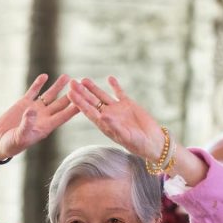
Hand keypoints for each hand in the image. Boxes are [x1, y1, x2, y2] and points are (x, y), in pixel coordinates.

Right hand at [0, 73, 78, 158]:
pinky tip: (45, 76)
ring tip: (67, 76)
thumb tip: (32, 111)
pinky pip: (33, 91)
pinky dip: (38, 84)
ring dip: (58, 86)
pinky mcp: (23, 103)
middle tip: (81, 85)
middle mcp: (44, 116)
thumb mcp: (20, 136)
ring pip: (49, 95)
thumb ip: (27, 124)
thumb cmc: (12, 144)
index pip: (64, 116)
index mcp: (47, 126)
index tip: (85, 101)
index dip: (74, 108)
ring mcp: (34, 109)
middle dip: (70, 95)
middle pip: (60, 104)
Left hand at [69, 76, 209, 186]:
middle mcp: (108, 116)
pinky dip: (115, 86)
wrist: (153, 142)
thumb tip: (102, 116)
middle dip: (81, 92)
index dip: (78, 102)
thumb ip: (114, 126)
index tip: (70, 94)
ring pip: (102, 96)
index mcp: (104, 125)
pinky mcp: (129, 105)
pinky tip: (110, 78)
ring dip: (93, 88)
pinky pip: (120, 93)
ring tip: (83, 79)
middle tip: (71, 82)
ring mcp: (118, 110)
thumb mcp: (126, 136)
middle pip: (91, 102)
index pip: (88, 111)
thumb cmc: (138, 144)